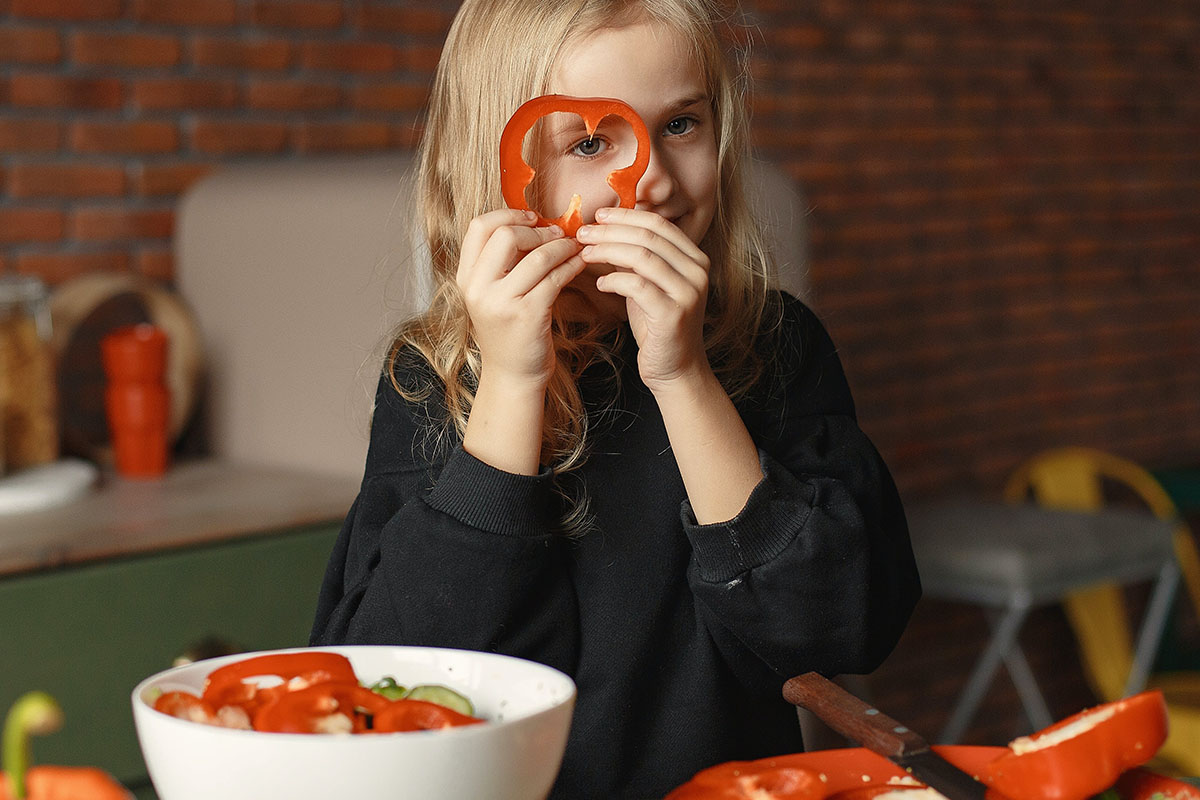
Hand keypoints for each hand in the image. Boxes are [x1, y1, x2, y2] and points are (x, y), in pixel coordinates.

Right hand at [456, 209, 585, 389]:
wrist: (512, 375)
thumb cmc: (508, 331)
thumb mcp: (493, 294)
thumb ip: (502, 262)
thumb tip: (532, 223)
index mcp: (466, 278)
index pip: (479, 227)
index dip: (508, 214)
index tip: (532, 218)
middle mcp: (477, 289)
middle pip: (505, 235)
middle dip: (537, 230)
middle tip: (557, 233)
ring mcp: (501, 303)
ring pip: (536, 256)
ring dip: (561, 246)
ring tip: (574, 246)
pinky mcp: (528, 315)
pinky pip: (554, 278)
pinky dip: (571, 265)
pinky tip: (579, 263)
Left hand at [577, 207, 710, 390]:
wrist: (675, 368)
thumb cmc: (657, 325)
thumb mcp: (649, 283)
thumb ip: (637, 257)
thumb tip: (607, 227)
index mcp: (695, 258)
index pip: (659, 225)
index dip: (626, 216)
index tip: (598, 216)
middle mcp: (698, 272)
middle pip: (649, 237)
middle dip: (611, 231)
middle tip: (583, 233)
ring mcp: (688, 293)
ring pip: (642, 257)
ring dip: (607, 252)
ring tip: (585, 254)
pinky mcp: (673, 314)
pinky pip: (637, 286)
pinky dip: (614, 281)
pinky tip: (600, 284)